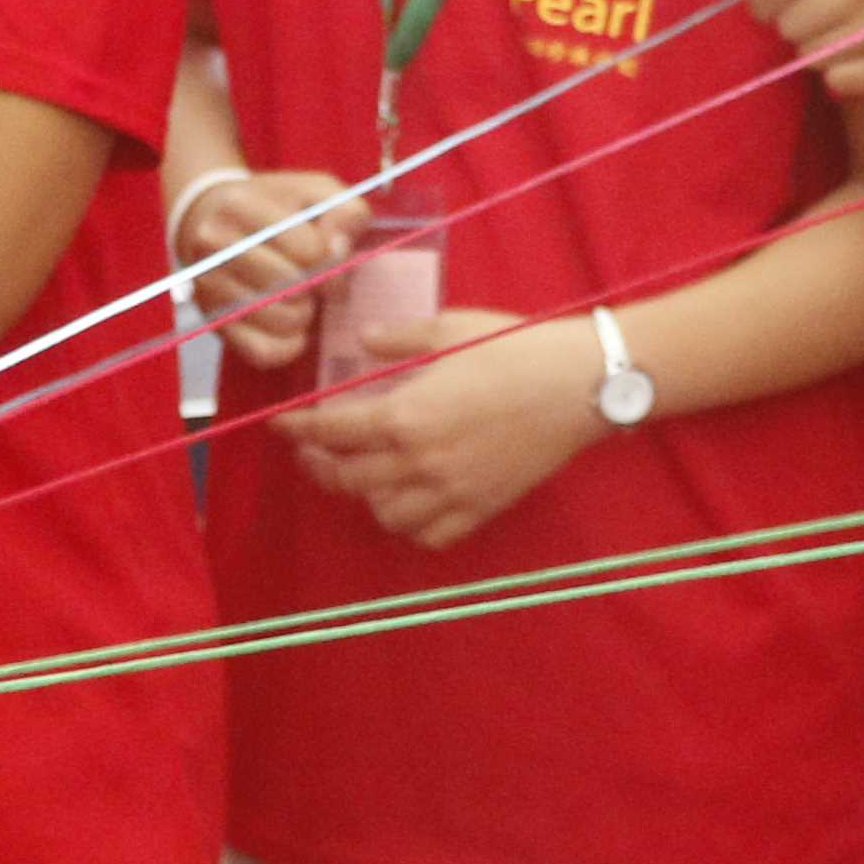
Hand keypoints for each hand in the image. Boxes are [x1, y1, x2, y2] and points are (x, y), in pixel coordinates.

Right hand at [170, 166, 362, 371]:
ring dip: (305, 315)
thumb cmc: (276, 208)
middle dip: (317, 287)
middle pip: (294, 287)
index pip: (308, 250)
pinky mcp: (215, 323)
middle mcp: (214, 247)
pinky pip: (265, 352)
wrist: (211, 220)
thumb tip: (338, 251)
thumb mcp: (316, 194)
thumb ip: (344, 213)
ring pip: (282, 320)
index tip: (324, 253)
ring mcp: (209, 287)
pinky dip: (289, 345)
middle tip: (312, 277)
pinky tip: (292, 326)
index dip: (330, 258)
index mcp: (239, 207)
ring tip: (300, 297)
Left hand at [278, 307, 602, 549]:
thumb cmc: (515, 348)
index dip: (299, 429)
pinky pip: (432, 535)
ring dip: (365, 497)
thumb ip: (399, 340)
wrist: (580, 385)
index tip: (282, 424)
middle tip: (314, 452)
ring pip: (386, 514)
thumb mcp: (449, 329)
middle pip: (349, 480)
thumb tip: (362, 341)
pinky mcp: (482, 508)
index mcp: (406, 416)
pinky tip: (409, 503)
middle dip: (321, 466)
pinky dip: (411, 524)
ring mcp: (452, 491)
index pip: (333, 432)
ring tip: (364, 477)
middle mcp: (421, 462)